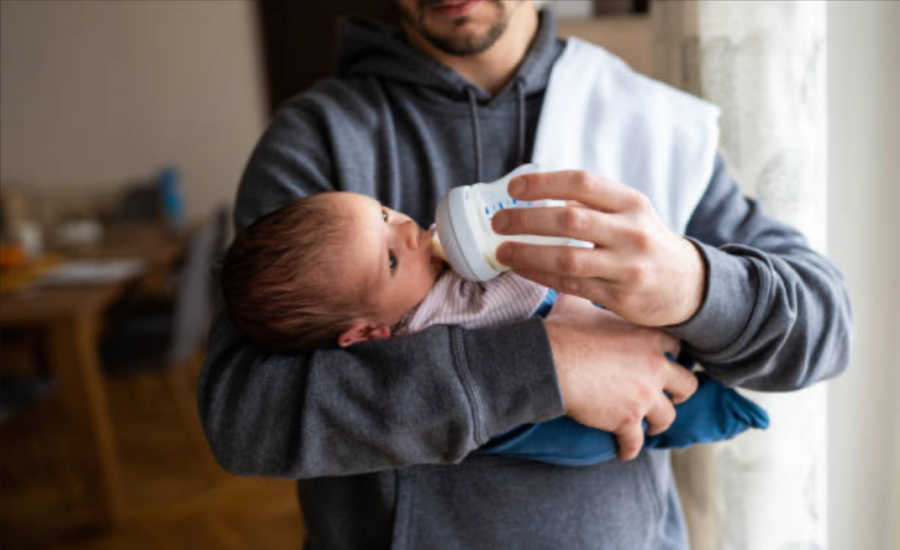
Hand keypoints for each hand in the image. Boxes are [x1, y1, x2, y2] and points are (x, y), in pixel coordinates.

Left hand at [492, 171, 706, 326]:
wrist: (687, 285)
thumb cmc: (644, 242)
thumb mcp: (629, 213)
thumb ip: (591, 203)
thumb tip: (536, 193)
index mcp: (631, 202)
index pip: (582, 182)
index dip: (544, 183)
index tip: (514, 187)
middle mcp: (632, 231)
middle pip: (570, 219)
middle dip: (527, 219)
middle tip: (498, 221)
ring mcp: (628, 266)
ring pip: (569, 257)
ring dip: (528, 253)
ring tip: (502, 250)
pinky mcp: (621, 296)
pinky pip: (572, 285)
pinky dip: (541, 276)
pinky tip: (521, 269)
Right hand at [545, 304, 696, 460]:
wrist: (549, 361)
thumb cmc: (561, 330)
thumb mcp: (578, 304)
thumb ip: (586, 296)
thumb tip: (572, 280)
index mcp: (647, 336)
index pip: (677, 347)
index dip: (672, 356)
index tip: (666, 361)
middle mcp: (654, 365)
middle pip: (687, 384)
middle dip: (679, 392)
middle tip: (670, 396)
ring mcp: (644, 395)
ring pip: (668, 417)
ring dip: (659, 422)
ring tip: (650, 427)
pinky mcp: (627, 419)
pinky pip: (636, 442)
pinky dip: (630, 449)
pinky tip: (623, 452)